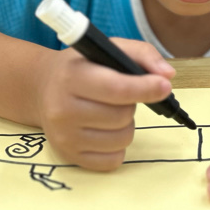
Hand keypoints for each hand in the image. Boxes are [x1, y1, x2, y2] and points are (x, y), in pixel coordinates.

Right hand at [36, 38, 175, 171]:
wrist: (41, 88)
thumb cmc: (81, 67)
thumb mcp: (107, 48)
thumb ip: (141, 54)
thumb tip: (167, 75)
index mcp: (72, 77)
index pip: (116, 89)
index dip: (145, 88)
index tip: (164, 86)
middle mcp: (63, 108)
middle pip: (122, 116)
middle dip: (130, 105)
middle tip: (118, 96)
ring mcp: (64, 136)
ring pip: (122, 139)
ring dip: (125, 125)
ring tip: (110, 112)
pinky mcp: (68, 156)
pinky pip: (113, 160)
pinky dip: (117, 146)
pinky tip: (104, 130)